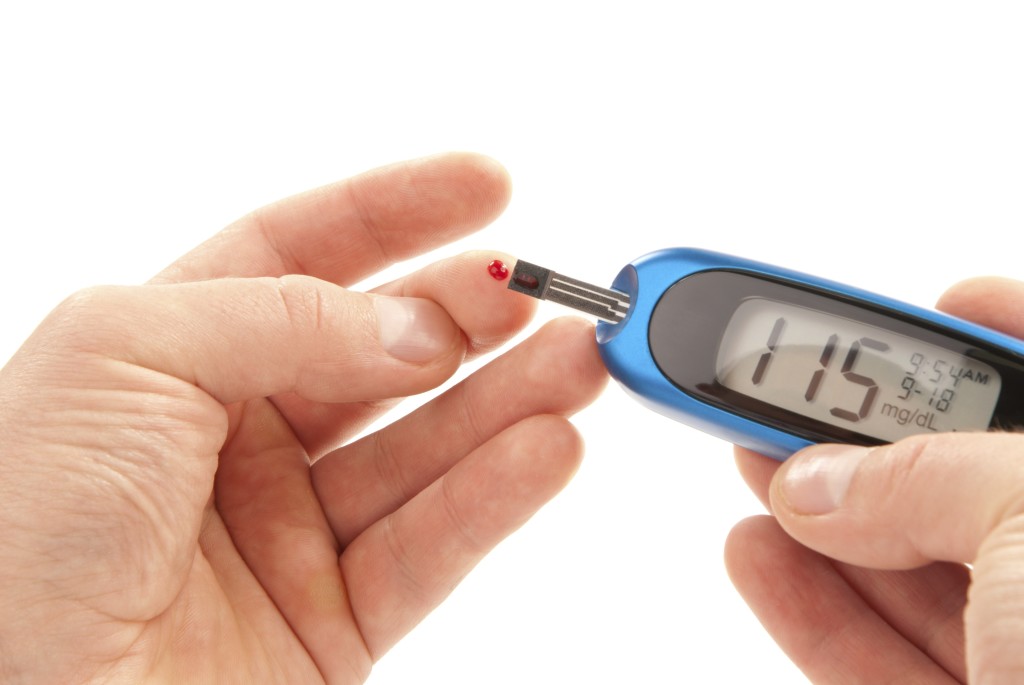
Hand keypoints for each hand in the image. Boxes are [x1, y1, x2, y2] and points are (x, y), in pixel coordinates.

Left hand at [0, 153, 607, 683]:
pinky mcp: (331, 621)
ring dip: (508, 400)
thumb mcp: (117, 358)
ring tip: (575, 361)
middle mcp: (234, 438)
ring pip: (423, 448)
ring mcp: (287, 530)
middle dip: (465, 309)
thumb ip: (273, 315)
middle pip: (378, 351)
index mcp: (169, 358)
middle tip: (537, 285)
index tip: (485, 186)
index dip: (393, 214)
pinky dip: (496, 495)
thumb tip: (410, 326)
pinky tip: (546, 448)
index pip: (299, 257)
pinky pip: (431, 546)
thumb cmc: (12, 538)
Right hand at [725, 277, 1023, 683]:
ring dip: (822, 517)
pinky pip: (881, 659)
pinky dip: (810, 606)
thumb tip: (821, 478)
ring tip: (745, 465)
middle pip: (974, 481)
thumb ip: (917, 476)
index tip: (940, 301)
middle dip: (875, 435)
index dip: (1009, 332)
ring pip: (918, 570)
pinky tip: (753, 552)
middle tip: (789, 392)